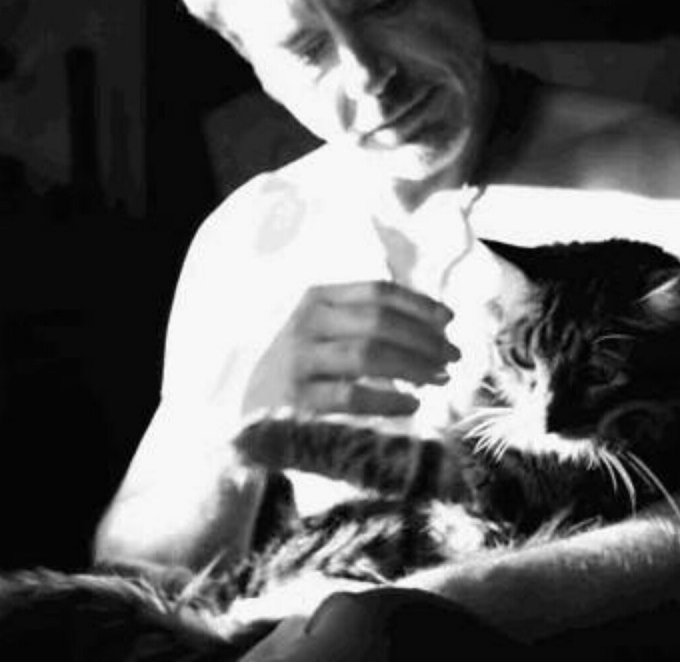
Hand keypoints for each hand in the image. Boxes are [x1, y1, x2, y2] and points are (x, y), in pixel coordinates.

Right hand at [245, 281, 458, 415]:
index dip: (419, 303)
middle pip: (379, 321)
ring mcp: (299, 360)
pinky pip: (352, 395)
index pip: (377, 291)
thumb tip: (434, 325)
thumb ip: (365, 320)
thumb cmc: (301, 367)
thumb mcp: (323, 330)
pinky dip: (389, 399)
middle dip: (424, 338)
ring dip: (414, 365)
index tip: (450, 320)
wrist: (248, 409)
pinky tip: (413, 404)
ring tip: (441, 378)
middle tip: (454, 356)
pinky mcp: (297, 399)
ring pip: (369, 354)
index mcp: (316, 298)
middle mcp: (305, 322)